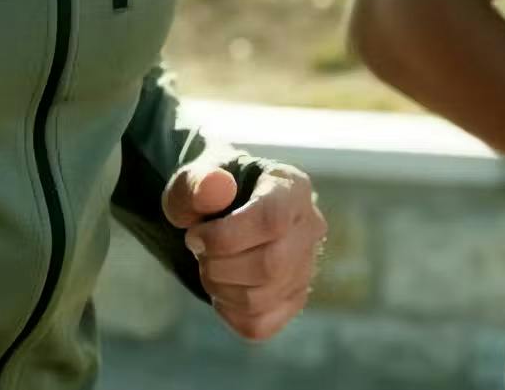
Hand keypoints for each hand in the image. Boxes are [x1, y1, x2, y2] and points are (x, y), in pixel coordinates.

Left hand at [162, 159, 325, 340]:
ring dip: (218, 288)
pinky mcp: (294, 300)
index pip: (272, 221)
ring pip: (261, 299)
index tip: (193, 235)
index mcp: (292, 187)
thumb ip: (196, 182)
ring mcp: (307, 267)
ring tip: (208, 265)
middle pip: (271, 265)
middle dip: (218, 265)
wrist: (221, 212)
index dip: (224, 237)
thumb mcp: (194, 179)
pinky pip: (259, 325)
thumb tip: (214, 188)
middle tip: (198, 252)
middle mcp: (310, 227)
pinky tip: (222, 286)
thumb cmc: (210, 192)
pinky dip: (228, 312)